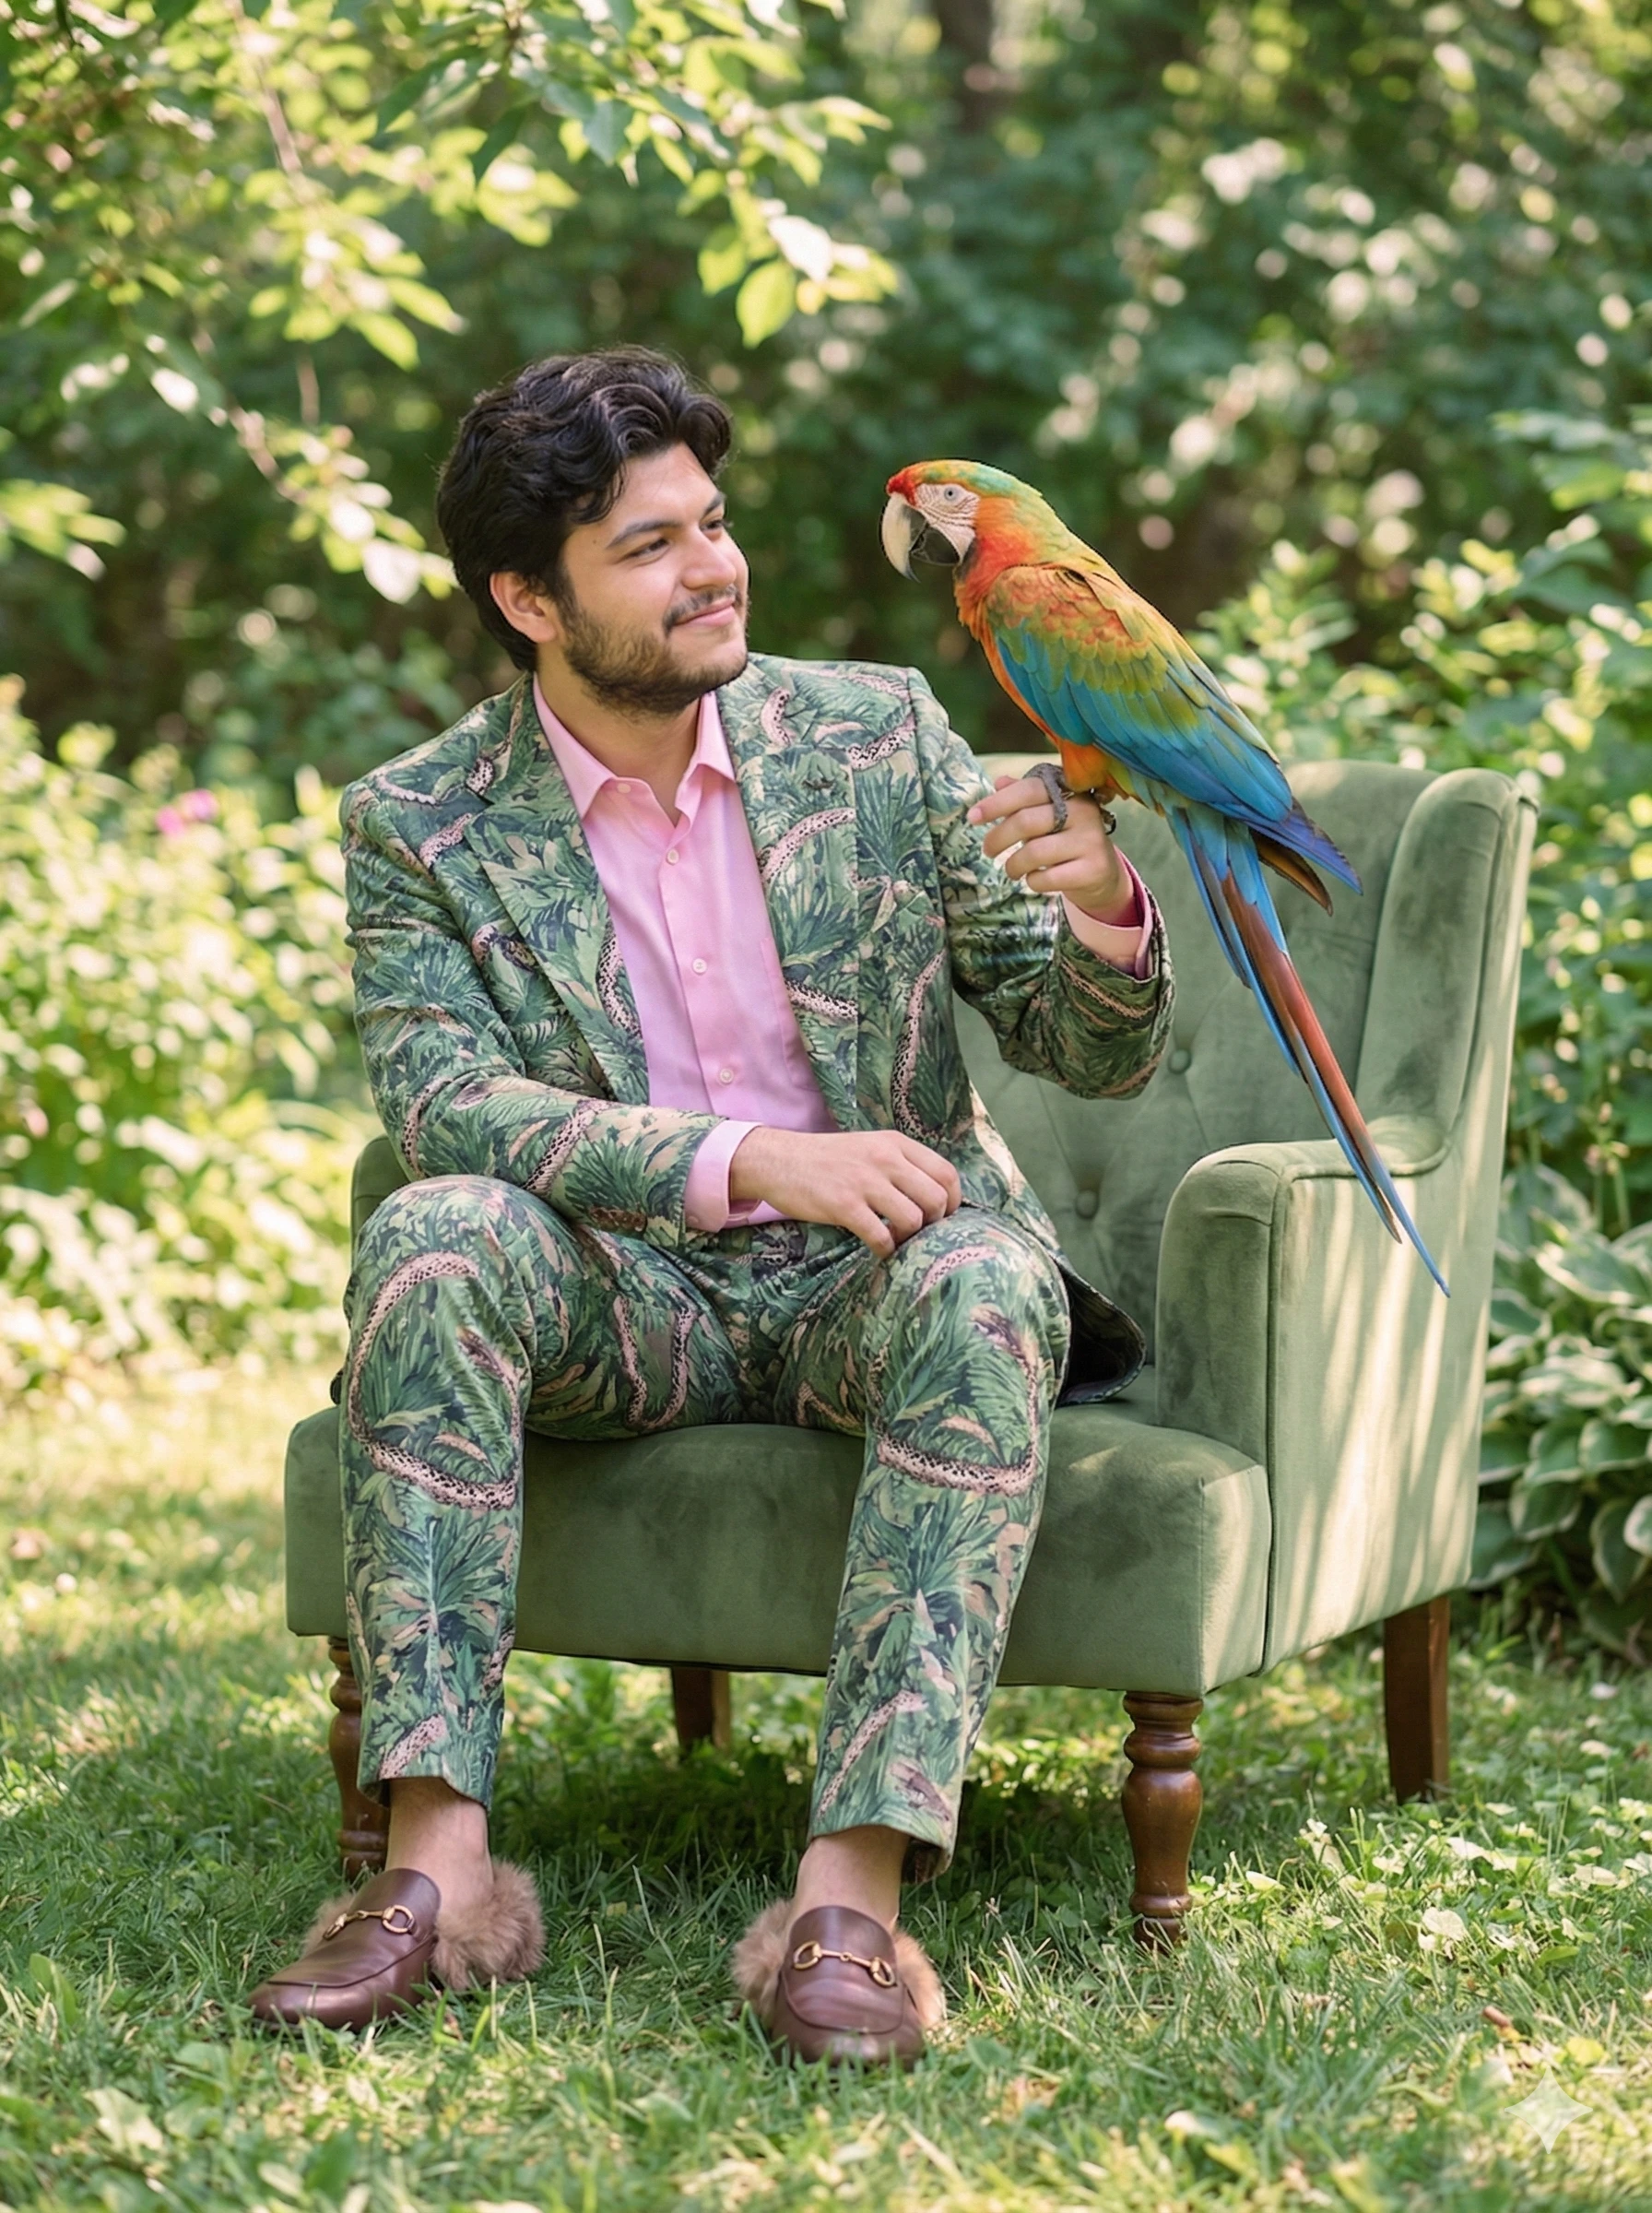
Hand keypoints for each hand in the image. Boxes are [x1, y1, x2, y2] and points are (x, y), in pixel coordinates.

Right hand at [728, 1127, 961, 1257]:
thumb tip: (936, 1198)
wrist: (779, 1160)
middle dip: (934, 1223)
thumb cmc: (828, 1159)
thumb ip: (901, 1164)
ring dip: (910, 1238)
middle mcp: (885, 1158)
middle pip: (937, 1199)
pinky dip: (886, 1249)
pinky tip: (879, 1249)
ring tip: (897, 1240)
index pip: (947, 1173)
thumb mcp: (870, 1147)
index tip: (943, 1217)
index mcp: (896, 1143)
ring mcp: (865, 1181)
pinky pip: (881, 1236)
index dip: (953, 1202)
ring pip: (913, 1219)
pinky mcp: (844, 1205)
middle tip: (918, 1232)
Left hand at [968, 772, 1134, 922]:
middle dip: (998, 838)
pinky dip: (1033, 881)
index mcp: (1070, 792)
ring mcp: (1091, 840)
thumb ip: (1024, 799)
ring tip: (1011, 869)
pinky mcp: (1093, 869)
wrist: (1102, 872)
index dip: (997, 803)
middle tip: (987, 850)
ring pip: (1034, 852)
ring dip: (1013, 865)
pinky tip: (1034, 878)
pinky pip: (1048, 878)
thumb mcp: (1046, 815)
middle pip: (1027, 821)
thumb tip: (999, 782)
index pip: (1029, 789)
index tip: (972, 817)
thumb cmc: (1065, 838)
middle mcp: (1084, 811)